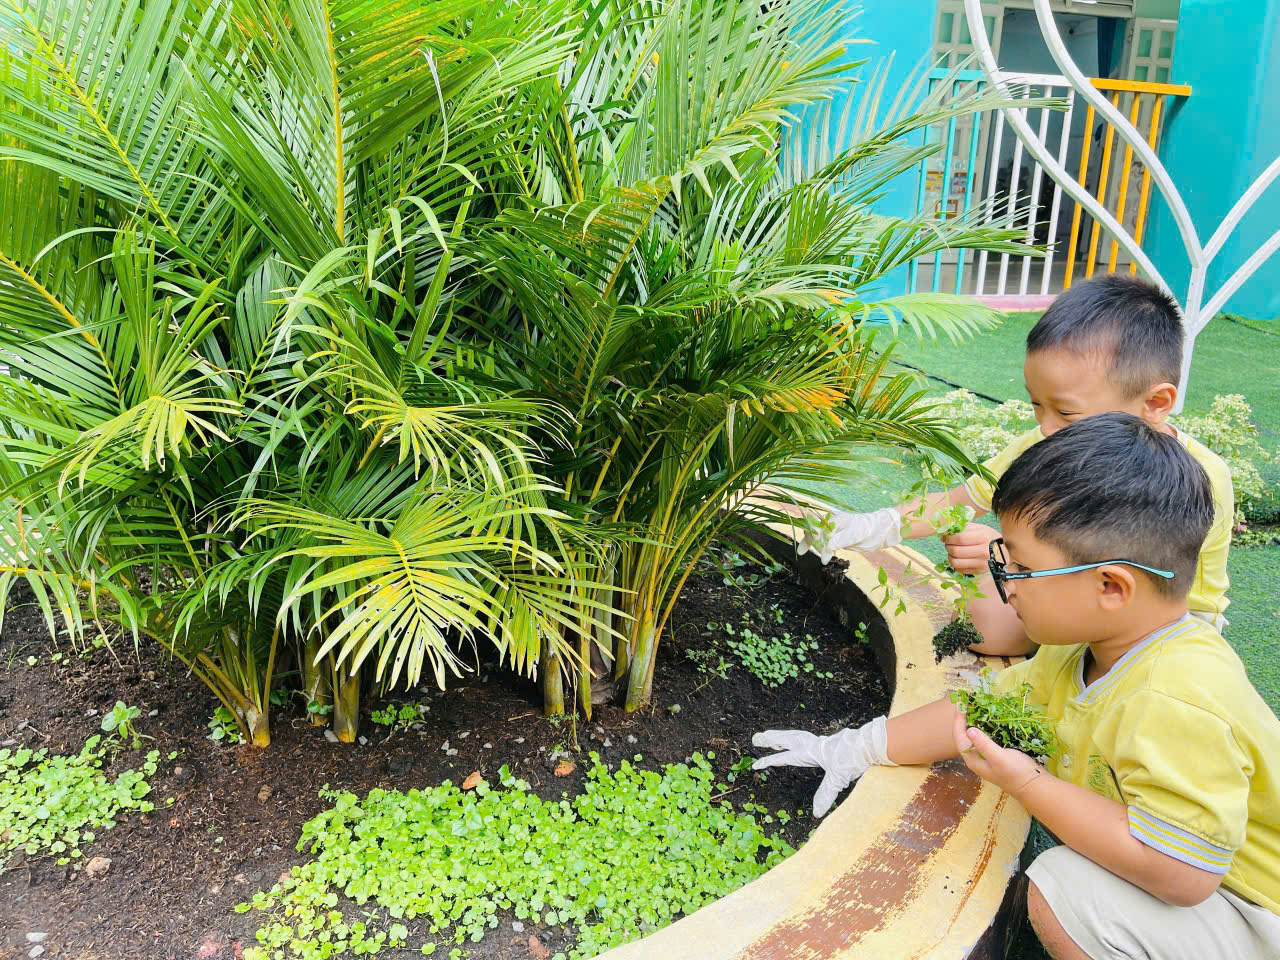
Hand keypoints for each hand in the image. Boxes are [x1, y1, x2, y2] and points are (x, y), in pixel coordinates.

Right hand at [752, 717, 892, 816]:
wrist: (868, 744)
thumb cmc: (853, 758)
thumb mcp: (838, 779)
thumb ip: (825, 794)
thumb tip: (816, 814)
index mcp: (809, 751)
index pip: (784, 757)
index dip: (769, 761)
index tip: (755, 764)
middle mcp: (812, 744)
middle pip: (786, 739)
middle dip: (770, 740)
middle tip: (756, 738)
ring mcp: (819, 741)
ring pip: (794, 735)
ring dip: (781, 736)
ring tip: (772, 736)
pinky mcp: (828, 742)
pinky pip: (805, 737)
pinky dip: (796, 737)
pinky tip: (798, 741)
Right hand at [797, 507, 901, 563]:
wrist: (878, 531)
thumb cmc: (867, 528)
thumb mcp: (854, 534)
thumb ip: (840, 540)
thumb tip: (826, 549)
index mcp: (834, 518)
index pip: (817, 526)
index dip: (814, 537)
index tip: (819, 548)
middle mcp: (830, 523)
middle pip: (812, 530)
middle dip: (810, 540)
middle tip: (811, 551)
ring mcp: (831, 531)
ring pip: (814, 536)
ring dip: (810, 544)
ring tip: (807, 552)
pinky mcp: (834, 539)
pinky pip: (820, 542)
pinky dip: (812, 546)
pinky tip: (803, 551)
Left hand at [942, 522, 999, 575]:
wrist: (1003, 552)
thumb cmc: (988, 537)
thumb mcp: (979, 528)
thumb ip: (963, 528)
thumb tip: (945, 531)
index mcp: (983, 537)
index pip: (959, 539)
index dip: (948, 538)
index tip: (944, 537)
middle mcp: (983, 552)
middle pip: (956, 551)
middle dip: (947, 546)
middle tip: (948, 544)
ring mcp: (981, 563)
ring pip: (955, 562)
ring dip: (949, 556)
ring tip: (952, 551)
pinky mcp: (979, 571)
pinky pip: (959, 570)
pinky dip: (955, 563)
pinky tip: (959, 558)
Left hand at [952, 705, 1044, 797]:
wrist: (1034, 785)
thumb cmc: (1016, 773)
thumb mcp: (999, 758)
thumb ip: (984, 744)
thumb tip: (969, 729)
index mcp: (973, 759)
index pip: (959, 736)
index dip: (958, 719)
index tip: (960, 703)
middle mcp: (976, 757)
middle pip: (963, 734)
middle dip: (963, 718)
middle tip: (966, 701)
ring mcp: (985, 756)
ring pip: (973, 735)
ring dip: (972, 721)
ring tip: (974, 706)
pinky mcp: (994, 753)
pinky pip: (984, 736)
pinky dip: (984, 726)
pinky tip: (987, 718)